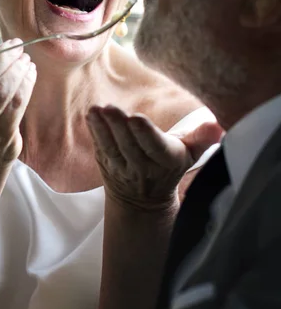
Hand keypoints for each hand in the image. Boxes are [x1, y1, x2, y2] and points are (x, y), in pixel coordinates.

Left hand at [87, 106, 222, 210]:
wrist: (144, 200)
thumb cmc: (169, 165)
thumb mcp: (190, 154)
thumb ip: (201, 138)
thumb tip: (218, 125)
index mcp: (166, 161)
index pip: (155, 147)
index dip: (145, 134)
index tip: (136, 118)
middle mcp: (143, 167)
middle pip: (130, 146)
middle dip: (119, 126)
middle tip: (110, 108)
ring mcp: (122, 167)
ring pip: (112, 148)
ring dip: (102, 129)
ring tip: (96, 110)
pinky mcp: (106, 164)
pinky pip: (100, 147)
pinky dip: (94, 131)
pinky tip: (90, 115)